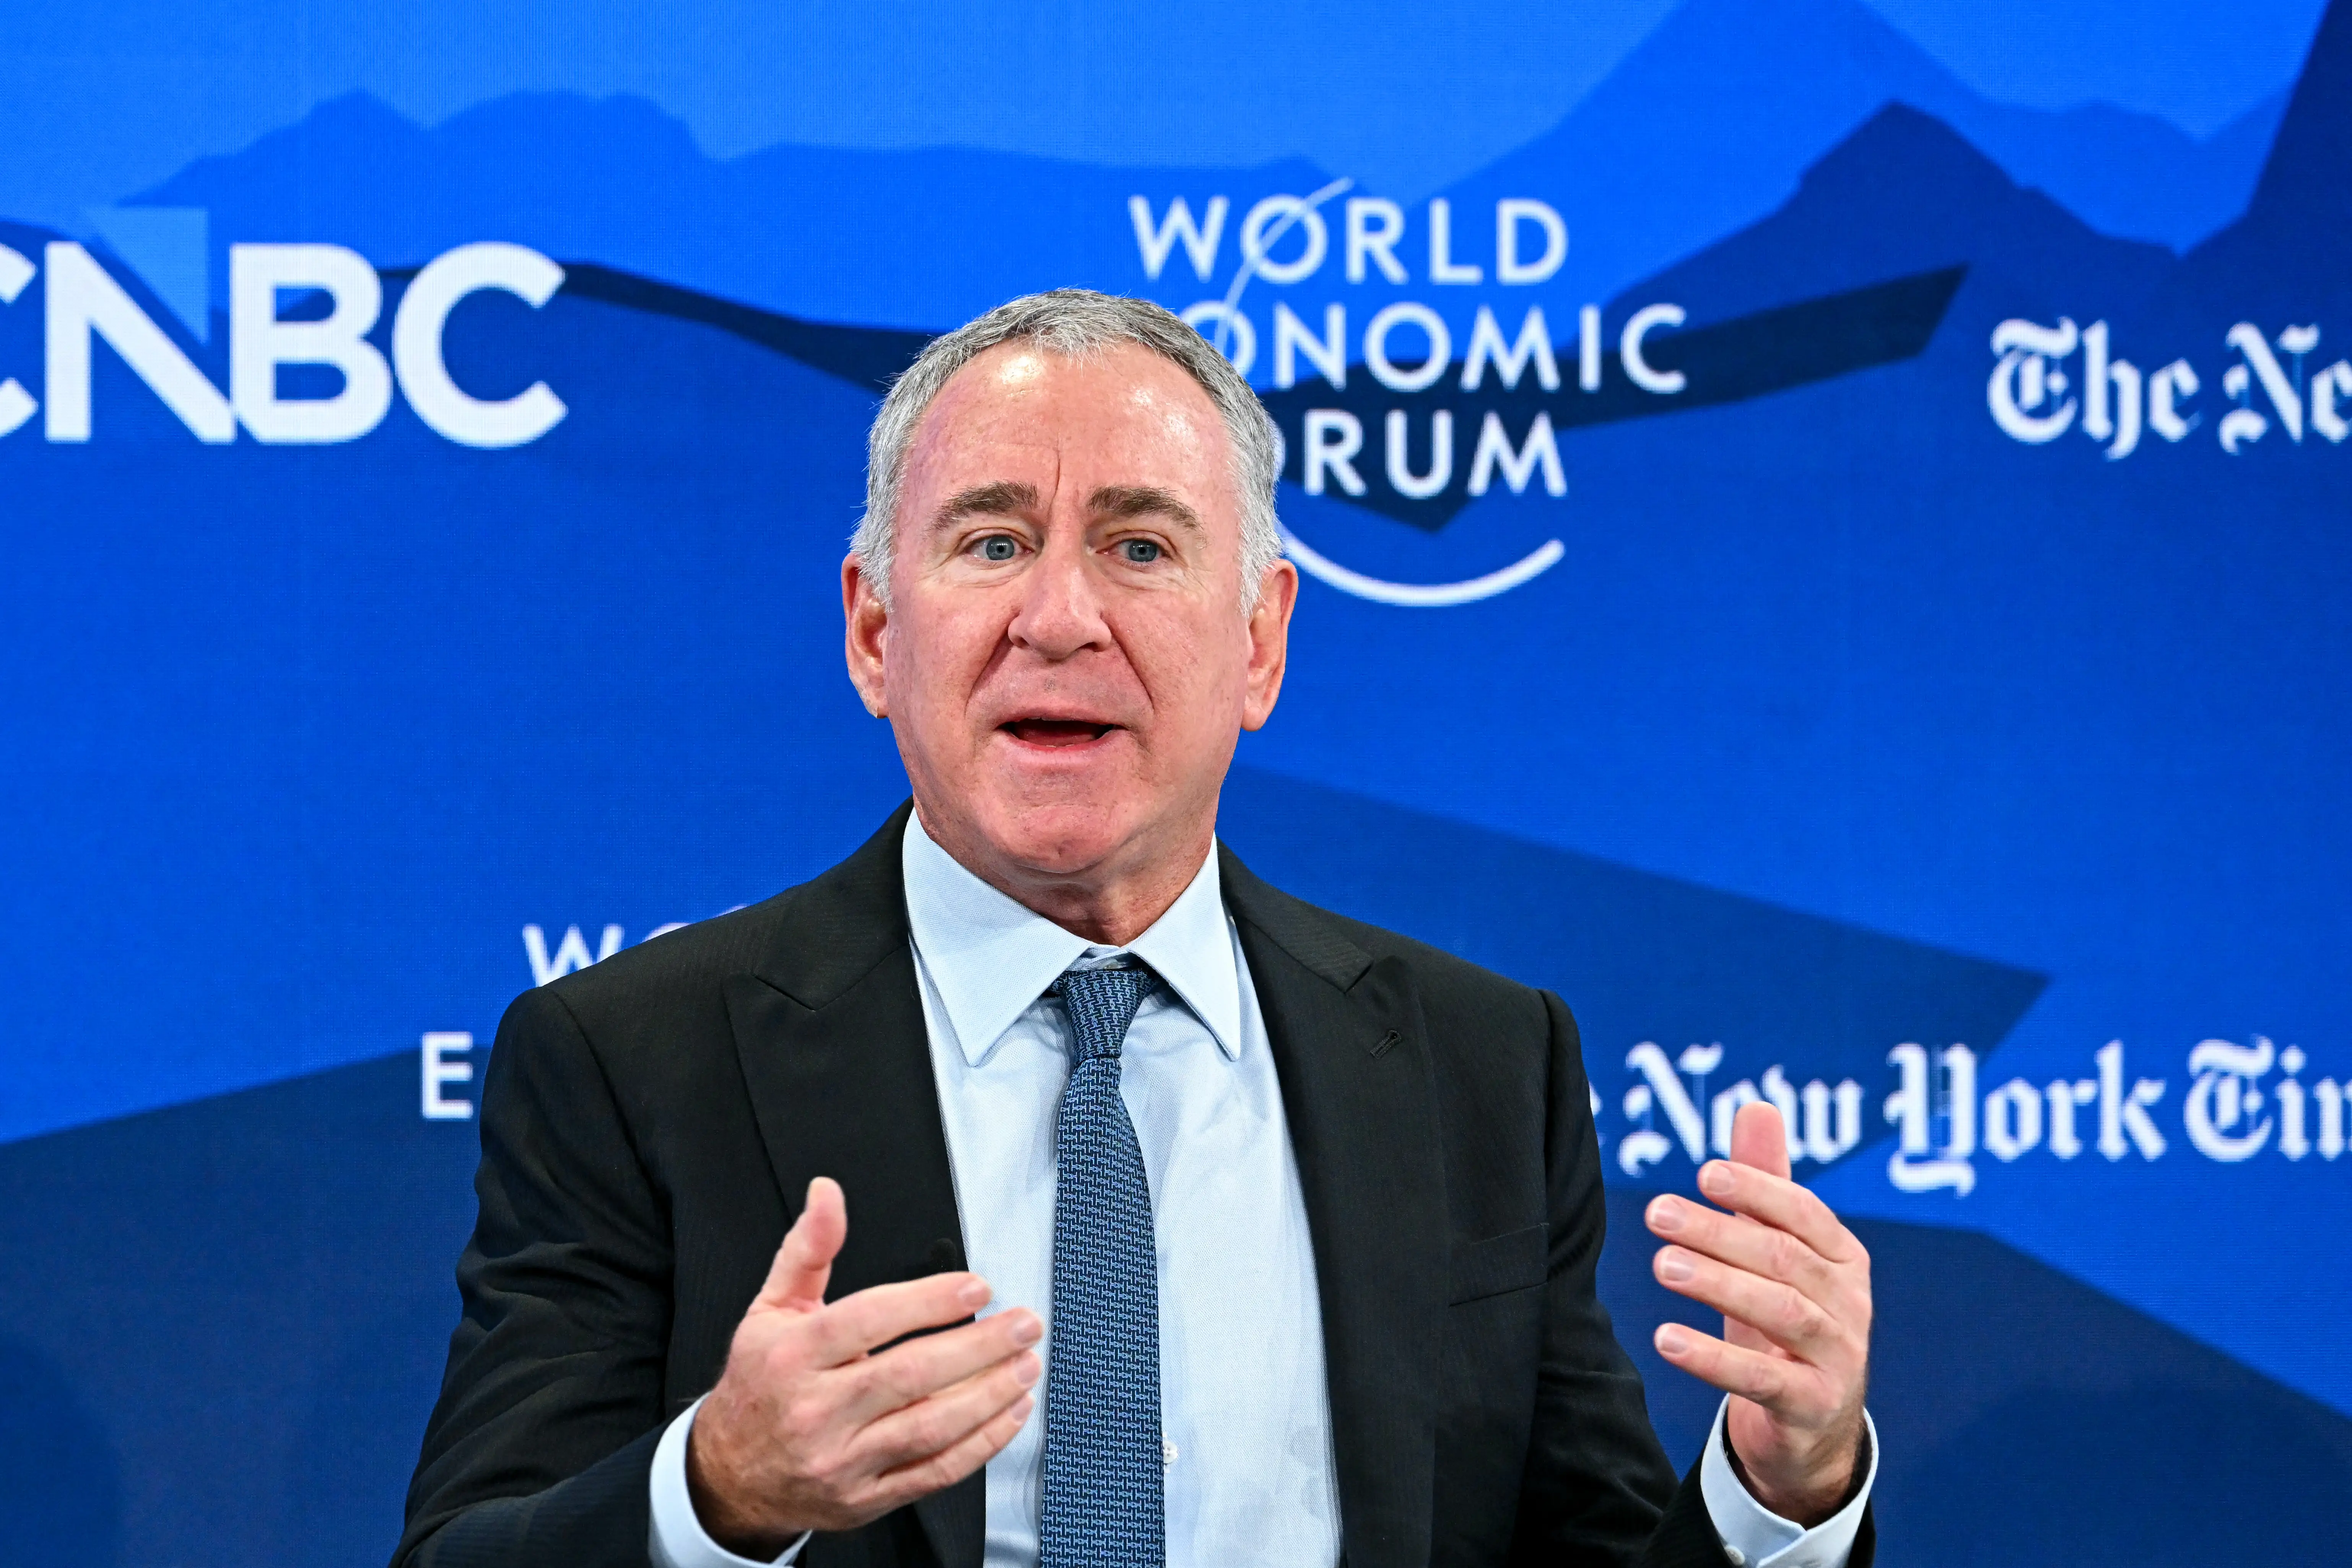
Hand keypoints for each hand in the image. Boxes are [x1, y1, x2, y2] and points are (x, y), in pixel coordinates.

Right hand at [687, 1178, 1041, 1555]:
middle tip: (1023, 1324)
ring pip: (928, 1429)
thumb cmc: (762, 1382)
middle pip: (908, 1376)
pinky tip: (1010, 1413)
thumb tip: (827, 1194)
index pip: (867, 1322)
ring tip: (1027, 1364)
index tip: (977, 1288)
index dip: (927, 1302)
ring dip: (989, 1395)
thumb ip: (808, 1249)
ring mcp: (842, 1460)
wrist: (731, 1474)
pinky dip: (981, 1444)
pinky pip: (934, 1473)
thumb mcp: (771, 1308)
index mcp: (793, 1357)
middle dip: (978, 1348)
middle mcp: (816, 1411)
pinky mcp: (865, 1498)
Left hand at [1644, 1102, 1870, 1525]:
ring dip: (1718, 1284)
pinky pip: (1763, 1378)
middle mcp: (1849, 1305)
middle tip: (1658, 1214)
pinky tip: (1666, 1339)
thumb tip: (1755, 1105)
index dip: (1758, 1190)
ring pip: (1780, 1312)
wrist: (1813, 1428)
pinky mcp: (1813, 1406)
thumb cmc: (1787, 1326)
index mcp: (1842, 1259)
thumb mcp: (1779, 1256)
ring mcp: (1838, 1358)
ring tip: (1662, 1265)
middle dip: (1720, 1233)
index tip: (1705, 1173)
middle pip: (1783, 1259)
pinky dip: (1713, 1359)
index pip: (1805, 1214)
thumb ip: (1767, 1187)